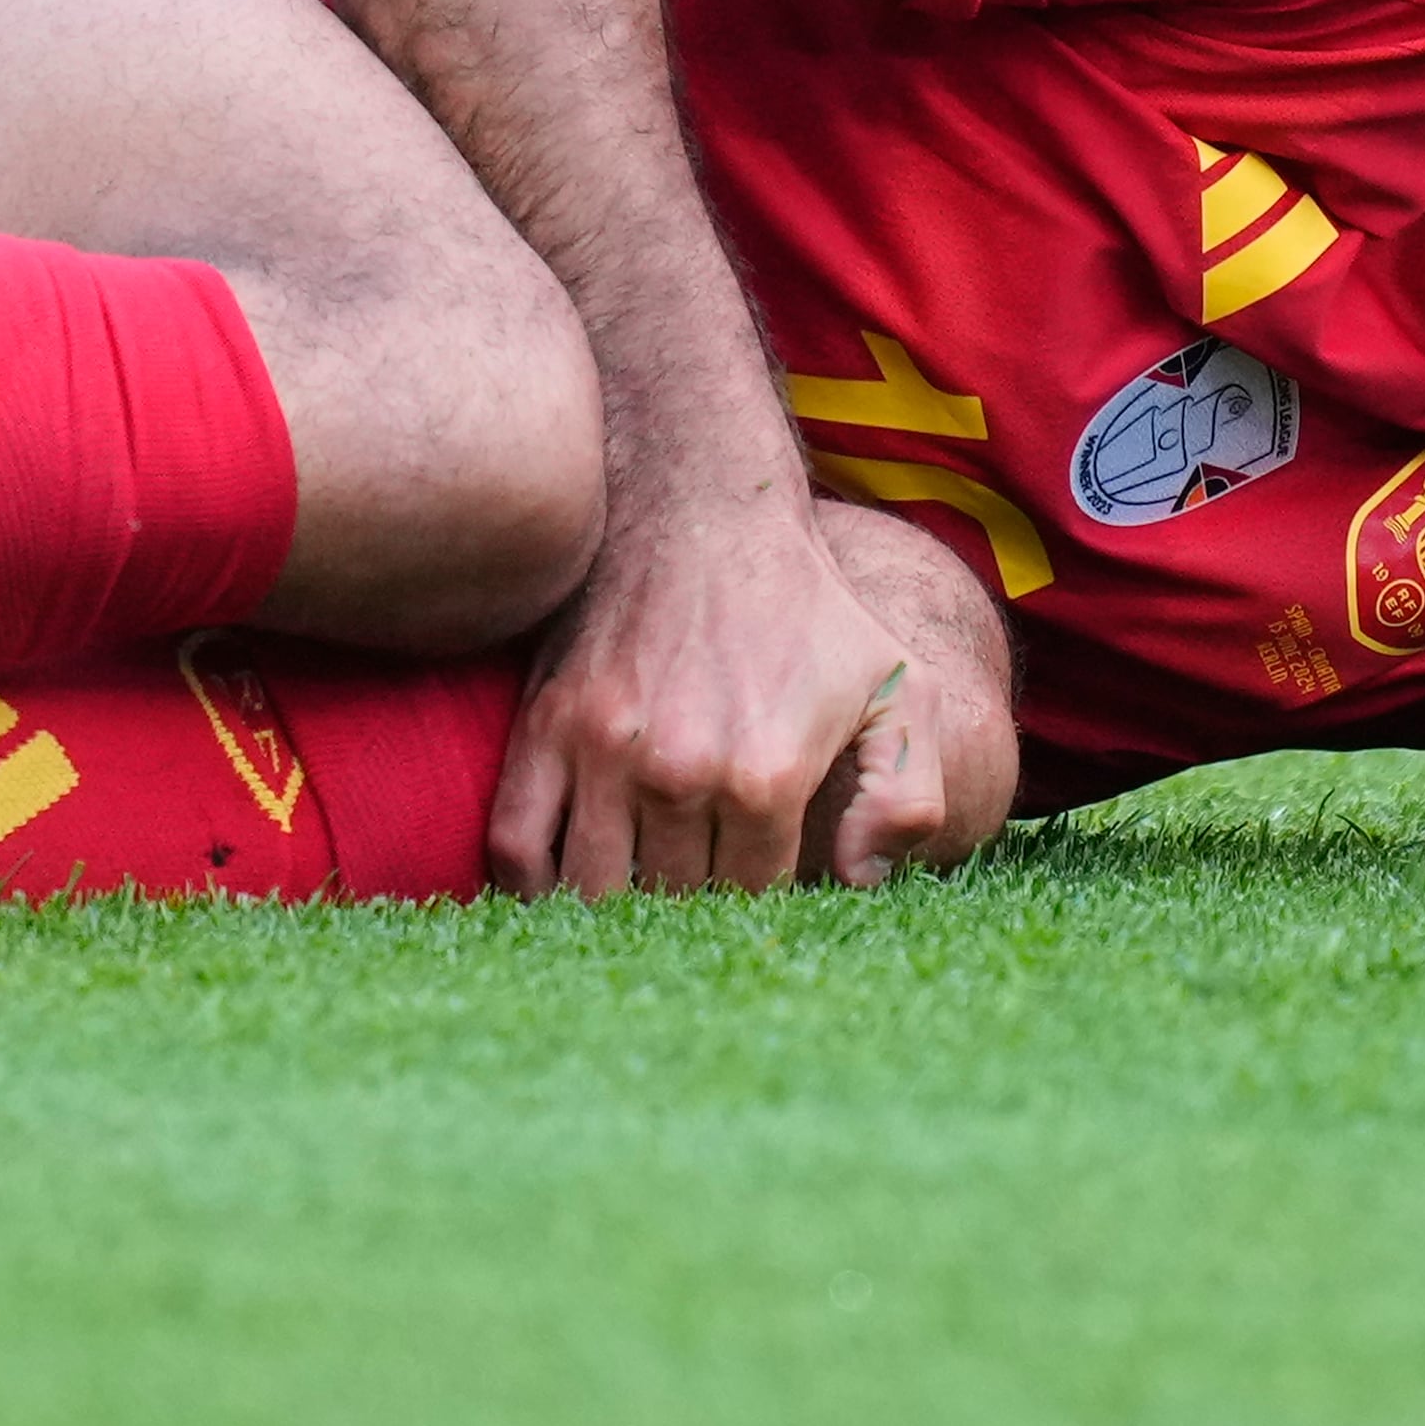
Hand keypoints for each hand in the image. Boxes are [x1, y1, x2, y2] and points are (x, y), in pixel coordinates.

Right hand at [490, 494, 943, 891]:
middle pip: (674, 902)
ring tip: (640, 900)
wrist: (705, 512)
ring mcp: (601, 750)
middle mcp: (678, 771)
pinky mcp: (546, 726)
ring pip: (593, 890)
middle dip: (692, 913)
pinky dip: (533, 884)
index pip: (752, 898)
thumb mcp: (899, 688)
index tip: (757, 891)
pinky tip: (566, 884)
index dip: (759, 904)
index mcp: (765, 776)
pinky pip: (516, 843)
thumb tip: (862, 882)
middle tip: (701, 902)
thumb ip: (908, 794)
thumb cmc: (810, 609)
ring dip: (616, 908)